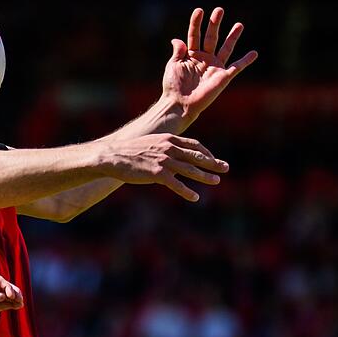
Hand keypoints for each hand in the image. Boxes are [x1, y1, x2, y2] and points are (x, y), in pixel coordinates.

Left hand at [0, 276, 22, 336]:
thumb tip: (3, 294)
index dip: (7, 286)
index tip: (11, 296)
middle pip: (3, 287)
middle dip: (13, 291)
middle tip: (20, 299)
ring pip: (5, 296)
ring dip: (14, 298)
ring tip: (21, 303)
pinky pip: (3, 305)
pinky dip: (11, 305)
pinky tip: (18, 306)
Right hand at [100, 132, 227, 201]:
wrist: (112, 156)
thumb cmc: (129, 152)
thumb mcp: (150, 143)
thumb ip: (164, 148)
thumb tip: (174, 155)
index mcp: (168, 139)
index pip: (194, 145)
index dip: (206, 152)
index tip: (213, 159)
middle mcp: (168, 148)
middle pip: (196, 156)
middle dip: (212, 162)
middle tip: (225, 168)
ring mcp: (163, 160)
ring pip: (190, 169)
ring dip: (204, 176)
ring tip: (216, 181)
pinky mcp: (157, 173)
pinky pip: (176, 184)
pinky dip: (186, 191)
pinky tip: (194, 197)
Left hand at [161, 7, 257, 132]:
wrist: (180, 103)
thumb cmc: (173, 86)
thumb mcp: (173, 65)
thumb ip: (178, 51)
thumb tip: (177, 39)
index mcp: (191, 55)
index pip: (194, 35)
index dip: (196, 23)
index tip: (199, 10)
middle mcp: (204, 59)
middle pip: (211, 37)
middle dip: (215, 24)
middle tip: (219, 10)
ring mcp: (214, 67)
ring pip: (226, 48)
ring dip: (232, 37)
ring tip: (239, 24)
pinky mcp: (223, 77)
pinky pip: (237, 67)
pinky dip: (246, 60)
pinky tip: (254, 53)